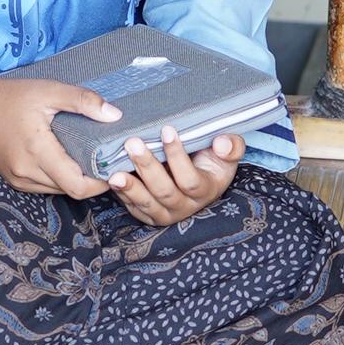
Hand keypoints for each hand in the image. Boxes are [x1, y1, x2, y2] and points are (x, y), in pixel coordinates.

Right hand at [0, 64, 113, 198]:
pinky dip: (60, 178)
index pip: (77, 185)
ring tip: (92, 160)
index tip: (115, 167)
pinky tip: (68, 160)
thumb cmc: (6, 97)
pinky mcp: (13, 179)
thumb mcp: (46, 90)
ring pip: (58, 190)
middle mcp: (26, 173)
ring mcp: (18, 180)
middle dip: (93, 181)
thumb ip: (82, 100)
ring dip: (76, 180)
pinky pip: (44, 186)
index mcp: (37, 152)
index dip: (101, 182)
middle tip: (109, 162)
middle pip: (70, 190)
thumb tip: (115, 115)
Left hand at [109, 125, 242, 228]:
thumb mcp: (228, 151)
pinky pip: (132, 207)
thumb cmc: (211, 160)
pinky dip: (121, 194)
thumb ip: (232, 146)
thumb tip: (221, 143)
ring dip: (130, 187)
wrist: (198, 176)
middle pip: (165, 192)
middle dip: (148, 167)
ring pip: (146, 203)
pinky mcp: (147, 215)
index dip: (178, 156)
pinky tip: (111, 178)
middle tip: (133, 143)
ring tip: (115, 172)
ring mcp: (165, 214)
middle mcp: (185, 207)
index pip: (190, 179)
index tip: (166, 129)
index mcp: (206, 191)